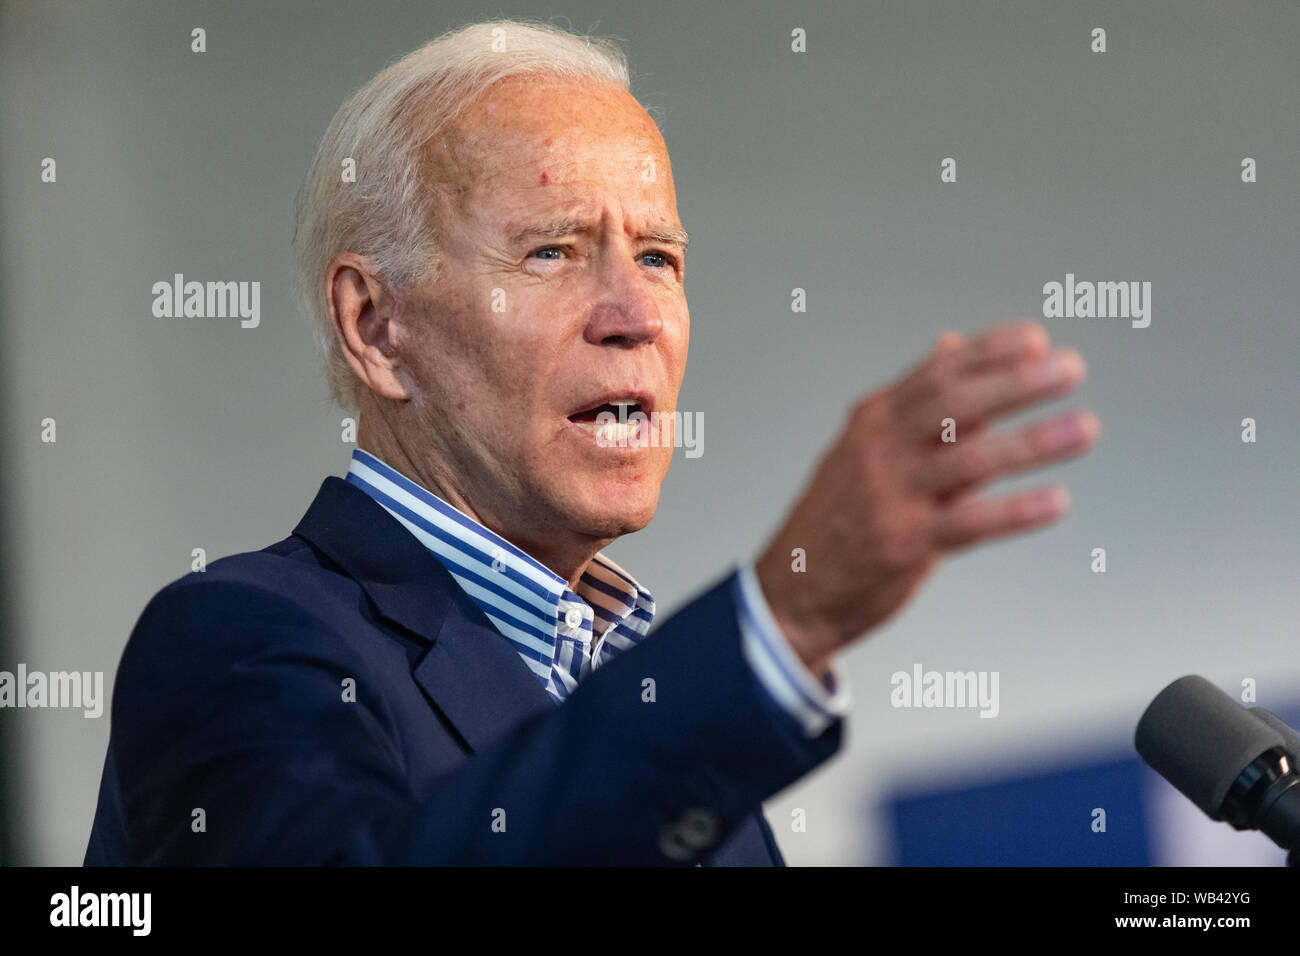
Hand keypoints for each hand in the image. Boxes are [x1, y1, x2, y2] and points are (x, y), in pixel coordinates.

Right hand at [755, 320, 1099, 675]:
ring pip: (969, 458)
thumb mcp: (865, 447)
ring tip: (1084, 428)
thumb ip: (916, 401)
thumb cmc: (838, 518)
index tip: (1036, 340)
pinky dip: (1016, 510)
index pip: (938, 373)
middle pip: (955, 404)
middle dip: (1018, 383)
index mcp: (873, 421)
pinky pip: (969, 522)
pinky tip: (1056, 501)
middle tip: (1070, 369)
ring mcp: (890, 496)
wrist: (793, 590)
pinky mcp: (903, 544)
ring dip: (1033, 441)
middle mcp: (879, 450)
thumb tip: (953, 345)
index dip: (990, 352)